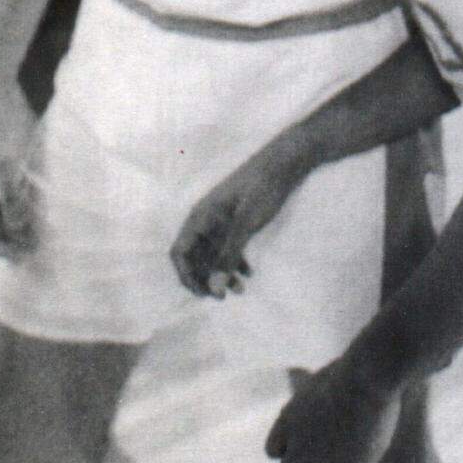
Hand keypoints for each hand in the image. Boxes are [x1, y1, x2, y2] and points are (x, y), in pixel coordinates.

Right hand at [0, 83, 39, 258]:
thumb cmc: (0, 118)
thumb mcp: (8, 159)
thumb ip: (12, 195)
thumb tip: (19, 228)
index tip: (23, 256)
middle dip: (4, 238)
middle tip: (31, 252)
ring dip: (8, 224)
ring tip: (32, 237)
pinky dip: (10, 206)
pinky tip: (30, 212)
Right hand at [172, 156, 294, 296]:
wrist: (283, 164)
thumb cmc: (261, 188)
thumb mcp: (245, 223)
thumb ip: (229, 255)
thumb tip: (215, 289)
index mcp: (200, 216)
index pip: (179, 251)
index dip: (186, 275)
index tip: (203, 293)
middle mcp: (205, 219)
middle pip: (195, 257)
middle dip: (207, 278)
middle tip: (222, 298)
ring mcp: (220, 221)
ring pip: (214, 254)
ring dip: (223, 272)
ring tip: (241, 290)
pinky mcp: (235, 221)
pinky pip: (228, 247)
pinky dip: (235, 261)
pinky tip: (249, 273)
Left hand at [266, 358, 400, 462]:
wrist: (366, 379)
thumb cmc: (352, 372)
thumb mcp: (325, 384)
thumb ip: (317, 406)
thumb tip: (328, 408)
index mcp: (287, 421)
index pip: (273, 451)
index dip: (292, 451)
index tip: (313, 445)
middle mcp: (295, 447)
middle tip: (332, 460)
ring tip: (355, 461)